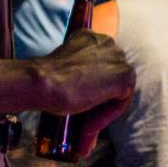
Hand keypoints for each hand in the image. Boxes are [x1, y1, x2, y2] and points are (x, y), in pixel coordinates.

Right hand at [35, 29, 134, 154]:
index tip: (79, 104)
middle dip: (100, 99)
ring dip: (102, 111)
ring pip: (118, 91)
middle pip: (111, 77)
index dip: (92, 87)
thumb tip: (85, 93)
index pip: (100, 65)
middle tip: (84, 121)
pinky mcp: (124, 77)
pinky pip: (120, 103)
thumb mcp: (64, 69)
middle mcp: (108, 43)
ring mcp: (118, 59)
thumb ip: (80, 73)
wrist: (42, 82)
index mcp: (91, 38)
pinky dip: (105, 117)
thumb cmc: (44, 79)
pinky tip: (88, 127)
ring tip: (84, 128)